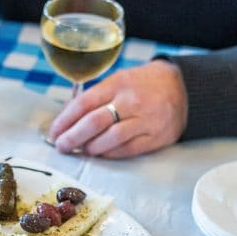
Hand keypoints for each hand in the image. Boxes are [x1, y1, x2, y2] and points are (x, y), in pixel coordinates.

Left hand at [49, 60, 188, 157]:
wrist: (182, 87)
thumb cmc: (141, 85)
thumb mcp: (118, 81)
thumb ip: (94, 98)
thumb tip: (66, 120)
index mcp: (117, 84)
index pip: (83, 103)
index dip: (64, 120)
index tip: (54, 131)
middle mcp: (131, 101)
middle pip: (93, 123)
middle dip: (72, 137)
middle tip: (61, 146)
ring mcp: (145, 119)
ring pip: (110, 139)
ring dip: (90, 148)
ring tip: (81, 150)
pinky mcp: (156, 136)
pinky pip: (127, 150)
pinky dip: (109, 154)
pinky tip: (99, 154)